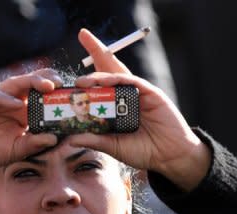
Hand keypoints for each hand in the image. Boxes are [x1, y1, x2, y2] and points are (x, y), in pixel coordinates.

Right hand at [0, 69, 61, 169]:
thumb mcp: (17, 150)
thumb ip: (33, 144)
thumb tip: (54, 139)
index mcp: (27, 110)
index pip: (46, 96)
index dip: (59, 95)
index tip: (74, 98)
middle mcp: (16, 98)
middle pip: (35, 83)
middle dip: (50, 81)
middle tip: (62, 85)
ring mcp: (0, 96)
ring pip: (18, 82)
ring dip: (33, 82)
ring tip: (47, 86)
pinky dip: (6, 99)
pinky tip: (16, 104)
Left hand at [68, 29, 210, 190]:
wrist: (170, 156)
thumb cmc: (144, 151)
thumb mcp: (113, 146)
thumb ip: (94, 140)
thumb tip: (70, 139)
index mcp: (116, 106)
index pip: (98, 87)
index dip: (85, 78)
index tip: (67, 75)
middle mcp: (125, 95)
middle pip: (108, 69)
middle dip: (96, 50)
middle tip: (82, 34)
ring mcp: (137, 92)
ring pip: (116, 74)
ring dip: (98, 74)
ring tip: (81, 82)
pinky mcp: (150, 92)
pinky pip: (131, 82)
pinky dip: (116, 80)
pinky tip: (103, 82)